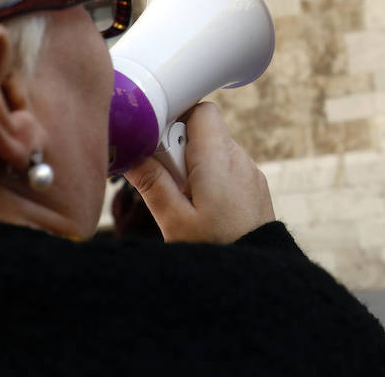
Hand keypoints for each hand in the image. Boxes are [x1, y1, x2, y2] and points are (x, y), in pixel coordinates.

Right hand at [124, 102, 274, 243]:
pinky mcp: (254, 187)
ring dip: (193, 164)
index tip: (156, 142)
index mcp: (218, 158)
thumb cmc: (216, 248)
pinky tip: (201, 207)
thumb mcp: (174, 219)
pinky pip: (227, 168)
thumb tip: (130, 152)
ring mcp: (249, 172)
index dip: (176, 116)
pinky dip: (210, 177)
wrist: (254, 275)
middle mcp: (238, 158)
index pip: (200, 110)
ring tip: (183, 199)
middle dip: (179, 147)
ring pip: (214, 150)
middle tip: (166, 180)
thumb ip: (151, 181)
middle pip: (204, 130)